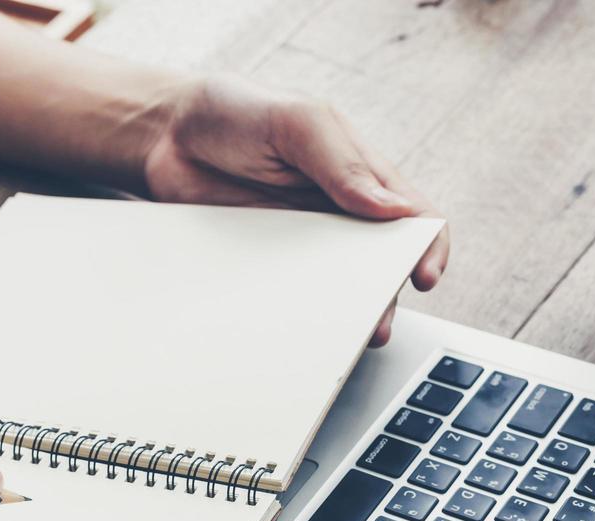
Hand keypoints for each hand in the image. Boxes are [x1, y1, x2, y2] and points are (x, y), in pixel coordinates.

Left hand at [141, 74, 449, 344]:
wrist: (166, 135)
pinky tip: (294, 328)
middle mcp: (337, 212)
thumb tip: (393, 209)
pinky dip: (295, 315)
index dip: (428, 245)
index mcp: (359, 174)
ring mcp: (300, 242)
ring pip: (336, 287)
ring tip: (342, 333)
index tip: (424, 273)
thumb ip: (342, 163)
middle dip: (386, 293)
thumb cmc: (237, 112)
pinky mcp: (262, 263)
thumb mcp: (297, 122)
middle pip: (378, 263)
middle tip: (377, 319)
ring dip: (343, 313)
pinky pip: (286, 294)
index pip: (412, 214)